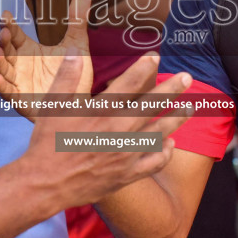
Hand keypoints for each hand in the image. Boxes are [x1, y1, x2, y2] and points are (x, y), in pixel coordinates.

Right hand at [0, 0, 93, 114]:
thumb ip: (77, 20)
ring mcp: (19, 83)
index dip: (9, 25)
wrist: (81, 105)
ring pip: (3, 71)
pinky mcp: (23, 101)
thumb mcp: (76, 45)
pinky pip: (9, 94)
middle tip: (4, 31)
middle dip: (2, 41)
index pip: (15, 34)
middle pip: (6, 50)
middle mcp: (20, 65)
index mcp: (28, 50)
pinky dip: (1, 87)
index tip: (6, 14)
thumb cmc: (73, 76)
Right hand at [15, 50, 193, 208]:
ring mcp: (126, 153)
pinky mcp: (127, 174)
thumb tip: (74, 53)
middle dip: (172, 89)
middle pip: (152, 105)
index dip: (144, 67)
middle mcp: (119, 130)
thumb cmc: (47, 144)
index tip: (155, 57)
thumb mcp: (53, 106)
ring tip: (190, 107)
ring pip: (159, 132)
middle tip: (187, 78)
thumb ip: (67, 78)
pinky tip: (170, 144)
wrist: (46, 184)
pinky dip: (165, 152)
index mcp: (102, 111)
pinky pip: (154, 162)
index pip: (129, 83)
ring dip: (177, 118)